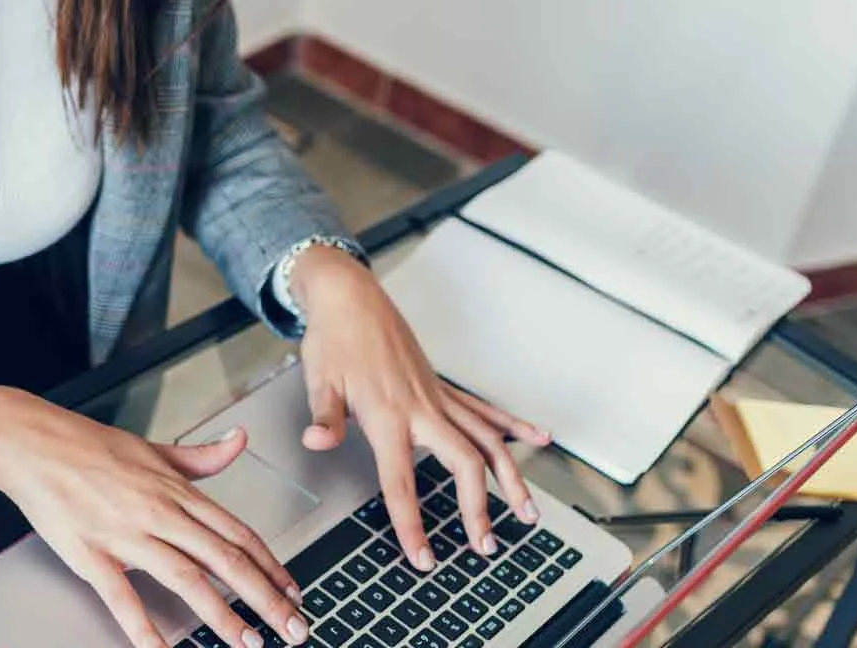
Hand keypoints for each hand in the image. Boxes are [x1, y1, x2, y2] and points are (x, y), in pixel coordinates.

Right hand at [0, 383, 309, 647]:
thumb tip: (238, 442)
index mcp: (177, 490)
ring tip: (248, 643)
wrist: (34, 442)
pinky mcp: (91, 553)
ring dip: (223, 615)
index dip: (271, 566)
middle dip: (265, 598)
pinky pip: (123, 597)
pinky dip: (144, 628)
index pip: (238, 533)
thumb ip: (200, 456)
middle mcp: (160, 512)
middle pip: (225, 560)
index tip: (293, 591)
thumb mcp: (153, 448)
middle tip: (293, 627)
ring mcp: (126, 534)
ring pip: (187, 579)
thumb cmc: (89, 446)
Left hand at [290, 246, 550, 570]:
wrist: (351, 298)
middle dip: (479, 507)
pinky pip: (485, 410)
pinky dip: (513, 426)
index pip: (401, 481)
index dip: (412, 523)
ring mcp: (437, 397)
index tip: (424, 558)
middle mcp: (421, 408)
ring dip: (510, 477)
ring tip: (528, 512)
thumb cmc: (334, 338)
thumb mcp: (318, 379)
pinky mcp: (443, 387)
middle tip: (486, 545)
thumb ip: (324, 416)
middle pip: (463, 463)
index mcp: (386, 415)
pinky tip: (538, 439)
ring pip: (486, 440)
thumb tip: (317, 441)